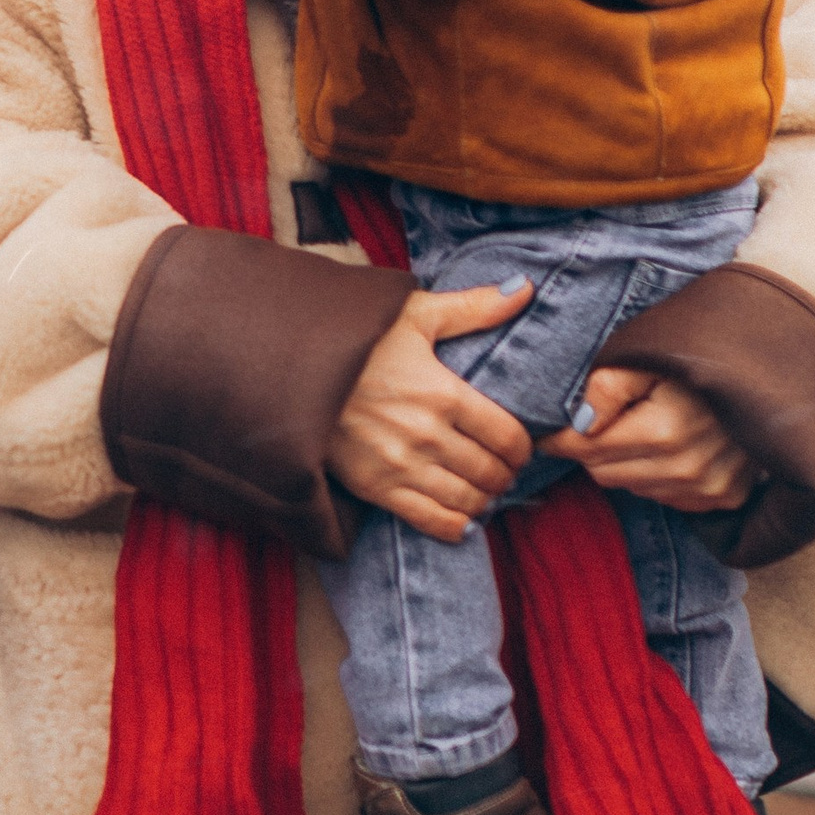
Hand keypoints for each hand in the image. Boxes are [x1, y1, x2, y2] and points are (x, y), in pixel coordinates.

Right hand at [327, 283, 534, 542]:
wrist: (289, 365)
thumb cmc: (355, 336)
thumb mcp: (413, 313)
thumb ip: (473, 307)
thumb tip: (525, 289)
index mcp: (443, 392)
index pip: (507, 436)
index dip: (523, 448)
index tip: (520, 448)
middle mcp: (427, 434)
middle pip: (490, 471)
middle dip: (505, 475)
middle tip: (504, 471)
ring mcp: (400, 465)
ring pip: (466, 500)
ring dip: (484, 500)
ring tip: (484, 491)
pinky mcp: (374, 487)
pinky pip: (429, 520)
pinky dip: (454, 525)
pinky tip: (461, 519)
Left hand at [543, 367, 756, 513]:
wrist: (772, 373)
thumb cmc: (703, 356)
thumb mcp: (651, 355)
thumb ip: (609, 385)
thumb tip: (579, 423)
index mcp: (664, 431)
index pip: (587, 449)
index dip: (559, 439)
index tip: (543, 431)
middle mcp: (687, 469)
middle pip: (604, 473)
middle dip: (590, 449)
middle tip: (595, 423)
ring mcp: (709, 488)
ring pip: (632, 488)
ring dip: (625, 464)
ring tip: (640, 428)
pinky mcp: (724, 498)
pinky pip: (666, 498)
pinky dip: (656, 477)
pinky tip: (668, 448)